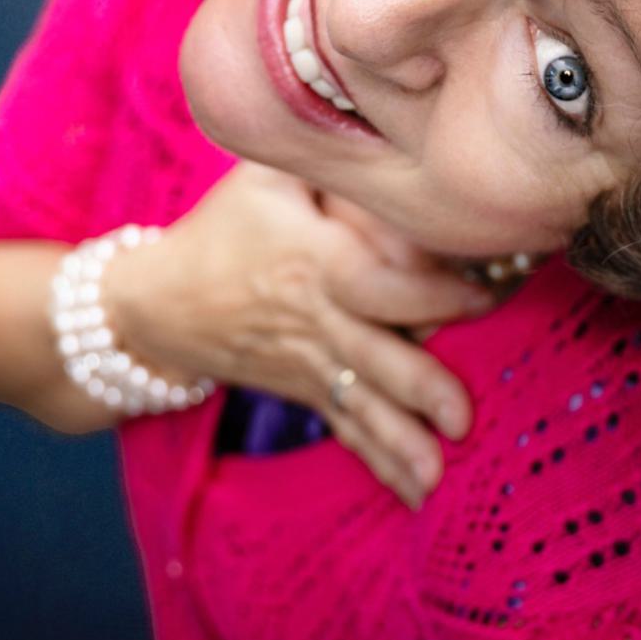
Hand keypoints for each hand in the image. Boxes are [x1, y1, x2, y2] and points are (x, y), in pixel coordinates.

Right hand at [107, 161, 492, 509]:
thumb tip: (396, 144)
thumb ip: (327, 162)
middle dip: (417, 385)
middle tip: (461, 416)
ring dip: (398, 441)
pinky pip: (349, 427)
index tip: (484, 297)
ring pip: (362, 403)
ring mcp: (311, 363)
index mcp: (313, 260)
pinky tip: (419, 494)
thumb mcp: (266, 178)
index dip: (430, 291)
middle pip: (372, 354)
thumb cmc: (226, 227)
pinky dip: (381, 461)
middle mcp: (316, 318)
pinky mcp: (308, 391)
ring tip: (436, 477)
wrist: (156, 303)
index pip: (375, 282)